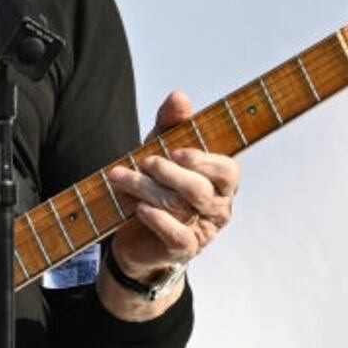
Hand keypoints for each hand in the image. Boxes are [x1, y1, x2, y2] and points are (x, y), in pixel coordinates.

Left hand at [99, 91, 239, 314]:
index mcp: (221, 181)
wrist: (134, 230)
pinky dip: (157, 220)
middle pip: (200, 190)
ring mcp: (204, 231)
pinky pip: (178, 236)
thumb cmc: (156, 183)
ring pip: (182, 208)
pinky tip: (139, 209)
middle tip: (143, 161)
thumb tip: (180, 97)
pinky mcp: (185, 250)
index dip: (204, 161)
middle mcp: (219, 207)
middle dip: (168, 173)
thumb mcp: (160, 147)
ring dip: (147, 189)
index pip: (228, 170)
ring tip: (120, 177)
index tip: (175, 151)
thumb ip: (171, 123)